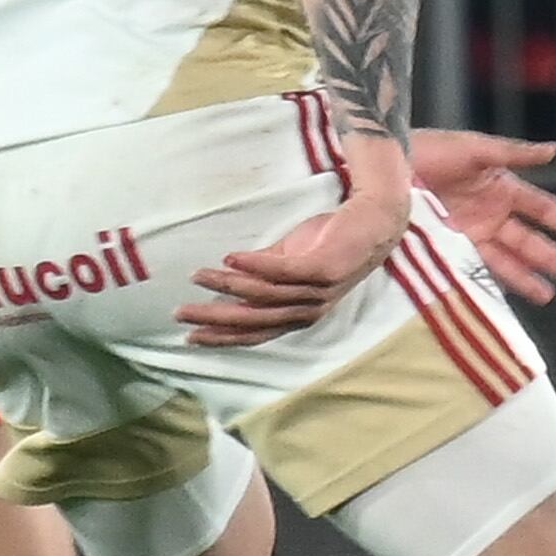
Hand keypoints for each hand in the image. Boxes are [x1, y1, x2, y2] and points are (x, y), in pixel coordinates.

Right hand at [182, 145, 410, 344]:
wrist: (374, 219)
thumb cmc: (332, 241)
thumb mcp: (290, 259)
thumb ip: (262, 271)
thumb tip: (227, 274)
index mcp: (300, 313)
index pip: (255, 333)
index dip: (223, 336)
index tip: (190, 336)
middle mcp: (309, 309)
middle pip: (255, 320)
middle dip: (215, 318)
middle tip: (182, 313)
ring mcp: (319, 291)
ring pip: (265, 295)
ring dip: (228, 286)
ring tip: (198, 275)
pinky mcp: (325, 268)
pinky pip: (284, 271)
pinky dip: (255, 266)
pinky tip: (230, 258)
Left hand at [410, 129, 555, 301]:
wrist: (382, 169)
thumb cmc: (424, 149)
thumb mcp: (471, 148)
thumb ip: (513, 153)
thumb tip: (554, 150)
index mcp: (500, 187)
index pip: (542, 208)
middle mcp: (489, 214)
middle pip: (530, 240)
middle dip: (554, 258)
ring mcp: (469, 233)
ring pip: (508, 259)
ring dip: (529, 277)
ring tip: (550, 295)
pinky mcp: (447, 248)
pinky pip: (477, 268)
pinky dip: (494, 282)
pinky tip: (510, 296)